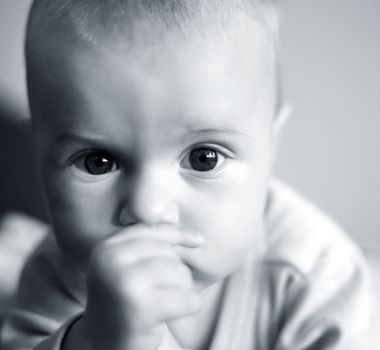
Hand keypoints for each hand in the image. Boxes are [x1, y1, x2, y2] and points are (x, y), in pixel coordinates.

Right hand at [69, 224, 203, 349]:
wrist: (104, 341)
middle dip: (176, 271)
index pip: (154, 230)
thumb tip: (198, 238)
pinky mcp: (142, 309)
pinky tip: (176, 313)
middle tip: (162, 291)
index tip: (199, 241)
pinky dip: (191, 305)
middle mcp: (112, 261)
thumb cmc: (125, 298)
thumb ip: (155, 244)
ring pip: (180, 273)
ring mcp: (125, 283)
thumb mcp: (130, 264)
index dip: (179, 234)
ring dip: (183, 289)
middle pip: (169, 253)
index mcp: (107, 247)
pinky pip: (188, 298)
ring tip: (165, 301)